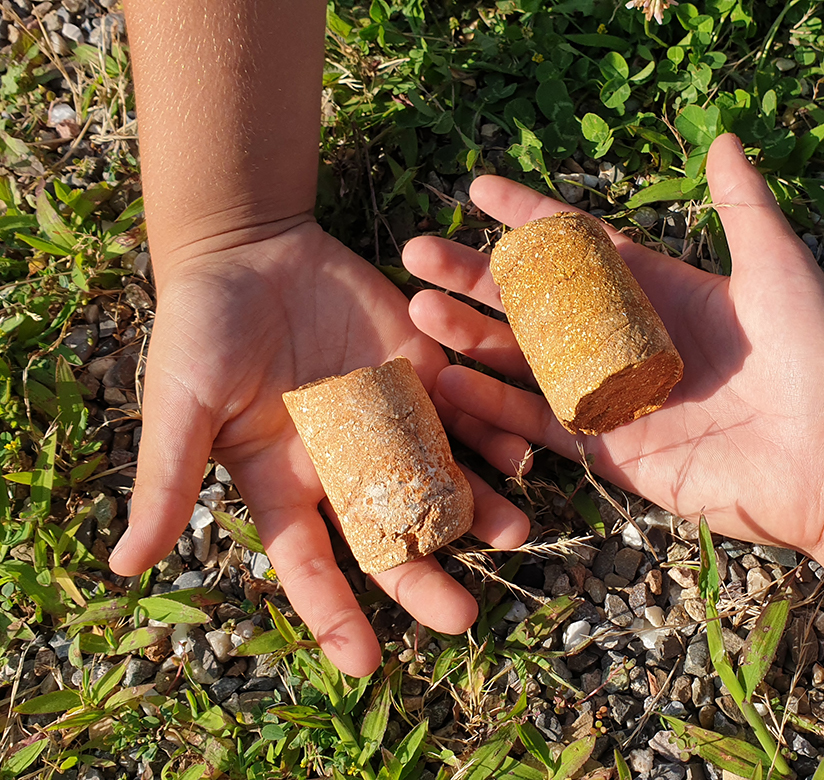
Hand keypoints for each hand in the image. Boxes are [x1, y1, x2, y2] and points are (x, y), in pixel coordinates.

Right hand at [109, 222, 530, 676]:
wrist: (251, 251)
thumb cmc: (202, 330)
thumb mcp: (182, 406)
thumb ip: (168, 481)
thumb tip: (122, 569)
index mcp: (286, 485)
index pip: (312, 566)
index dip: (334, 616)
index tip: (364, 665)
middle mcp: (345, 468)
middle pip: (390, 539)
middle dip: (425, 579)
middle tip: (463, 618)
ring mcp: (388, 425)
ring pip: (439, 483)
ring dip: (476, 509)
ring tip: (513, 531)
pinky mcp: (418, 377)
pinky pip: (460, 415)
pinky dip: (487, 436)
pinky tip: (516, 453)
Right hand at [404, 134, 823, 554]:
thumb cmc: (812, 357)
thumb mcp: (775, 264)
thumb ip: (741, 203)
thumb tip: (720, 134)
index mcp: (660, 291)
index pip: (579, 246)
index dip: (529, 216)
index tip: (478, 190)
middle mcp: (626, 341)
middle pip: (535, 301)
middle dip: (475, 276)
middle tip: (415, 253)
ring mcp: (613, 397)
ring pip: (524, 360)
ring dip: (470, 338)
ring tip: (416, 313)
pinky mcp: (609, 451)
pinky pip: (539, 426)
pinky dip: (492, 409)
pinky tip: (447, 384)